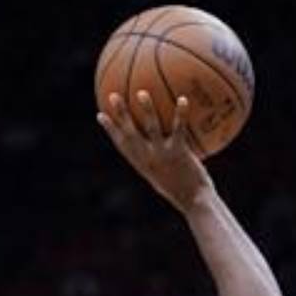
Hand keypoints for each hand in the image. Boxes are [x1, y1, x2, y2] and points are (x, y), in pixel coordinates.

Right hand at [96, 91, 214, 212]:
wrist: (195, 203)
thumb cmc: (184, 193)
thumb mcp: (167, 180)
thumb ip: (162, 164)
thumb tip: (165, 151)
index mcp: (143, 165)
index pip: (122, 145)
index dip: (110, 130)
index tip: (101, 115)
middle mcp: (149, 159)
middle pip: (130, 133)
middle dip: (120, 114)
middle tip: (113, 96)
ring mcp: (163, 155)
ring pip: (151, 128)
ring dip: (146, 109)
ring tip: (142, 93)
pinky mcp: (179, 153)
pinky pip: (179, 129)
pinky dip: (181, 114)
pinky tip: (184, 99)